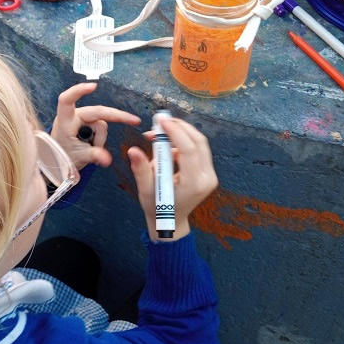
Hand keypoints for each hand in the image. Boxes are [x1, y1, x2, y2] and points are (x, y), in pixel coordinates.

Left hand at [50, 82, 140, 169]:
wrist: (62, 158)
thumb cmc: (64, 154)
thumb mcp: (78, 157)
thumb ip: (93, 155)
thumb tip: (108, 159)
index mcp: (65, 121)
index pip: (67, 100)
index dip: (78, 91)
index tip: (93, 86)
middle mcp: (74, 115)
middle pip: (97, 111)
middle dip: (117, 116)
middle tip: (134, 120)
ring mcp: (83, 118)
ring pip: (101, 124)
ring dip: (100, 138)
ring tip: (90, 150)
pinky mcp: (89, 122)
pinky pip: (101, 127)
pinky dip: (100, 138)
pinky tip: (94, 145)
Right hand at [127, 116, 217, 240]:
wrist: (171, 222)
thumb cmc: (157, 208)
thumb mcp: (146, 191)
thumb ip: (141, 170)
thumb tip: (133, 150)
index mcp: (193, 184)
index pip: (189, 150)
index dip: (176, 132)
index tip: (161, 121)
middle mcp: (206, 179)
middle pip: (198, 142)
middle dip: (179, 127)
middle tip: (160, 122)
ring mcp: (210, 175)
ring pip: (200, 143)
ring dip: (181, 133)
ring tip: (158, 135)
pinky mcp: (208, 172)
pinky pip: (198, 149)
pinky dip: (183, 142)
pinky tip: (166, 146)